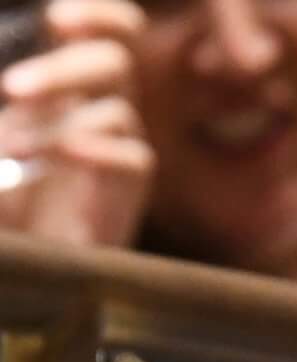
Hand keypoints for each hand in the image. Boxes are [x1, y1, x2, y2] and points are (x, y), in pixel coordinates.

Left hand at [0, 1, 150, 249]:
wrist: (30, 254)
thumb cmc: (6, 192)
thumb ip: (3, 105)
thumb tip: (3, 87)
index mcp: (71, 80)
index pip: (112, 28)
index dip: (98, 15)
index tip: (58, 19)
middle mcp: (103, 105)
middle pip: (116, 61)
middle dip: (64, 71)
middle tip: (13, 90)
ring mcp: (120, 147)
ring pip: (120, 109)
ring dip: (60, 123)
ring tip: (14, 149)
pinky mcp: (130, 190)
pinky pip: (134, 157)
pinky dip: (97, 152)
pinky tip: (61, 159)